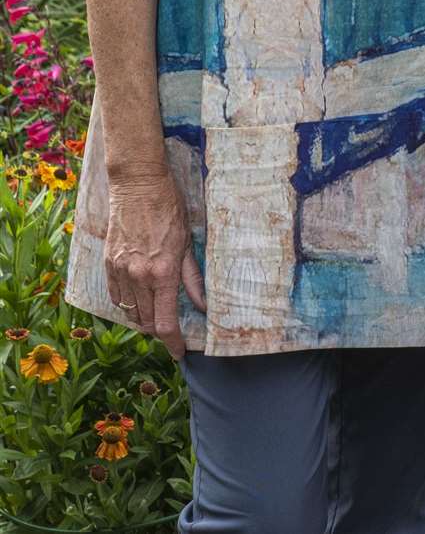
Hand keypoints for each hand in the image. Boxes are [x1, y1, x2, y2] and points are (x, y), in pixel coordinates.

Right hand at [104, 173, 206, 359]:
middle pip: (147, 322)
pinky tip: (139, 298)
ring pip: (130, 312)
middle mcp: (139, 277)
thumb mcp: (187, 243)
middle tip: (173, 329)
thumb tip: (203, 306)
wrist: (138, 184)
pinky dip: (128, 304)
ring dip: (144, 318)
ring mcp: (120, 271)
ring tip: (157, 312)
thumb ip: (193, 279)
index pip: (165, 323)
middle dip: (161, 331)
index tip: (180, 352)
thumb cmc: (169, 208)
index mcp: (162, 273)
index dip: (174, 343)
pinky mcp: (108, 263)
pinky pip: (116, 296)